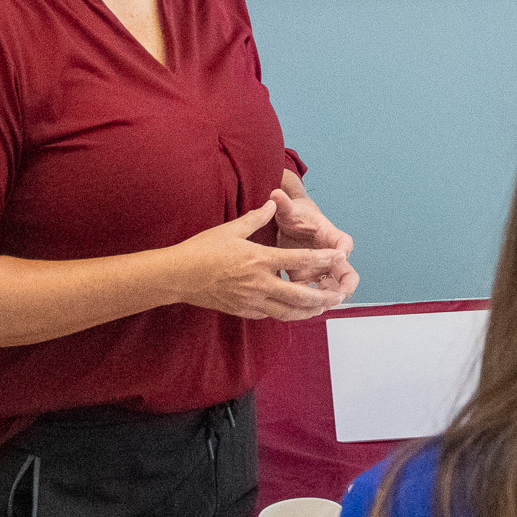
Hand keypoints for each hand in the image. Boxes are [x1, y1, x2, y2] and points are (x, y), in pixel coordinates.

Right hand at [170, 200, 348, 320]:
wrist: (176, 276)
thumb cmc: (202, 249)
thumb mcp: (231, 229)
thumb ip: (256, 218)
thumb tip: (272, 203)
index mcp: (259, 259)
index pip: (299, 260)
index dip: (322, 259)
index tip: (339, 258)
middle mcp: (258, 282)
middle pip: (299, 295)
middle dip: (322, 296)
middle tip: (338, 295)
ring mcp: (250, 300)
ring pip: (286, 311)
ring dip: (307, 311)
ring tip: (322, 308)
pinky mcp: (241, 310)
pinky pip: (269, 314)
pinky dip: (284, 313)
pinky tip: (293, 310)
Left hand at [272, 170, 358, 302]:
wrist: (290, 223)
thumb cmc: (294, 215)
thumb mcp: (288, 210)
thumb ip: (283, 203)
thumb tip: (276, 192)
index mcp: (329, 235)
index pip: (344, 243)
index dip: (343, 250)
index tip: (342, 254)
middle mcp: (330, 255)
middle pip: (347, 272)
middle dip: (346, 286)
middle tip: (339, 295)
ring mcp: (321, 269)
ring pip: (334, 288)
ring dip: (329, 298)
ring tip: (319, 307)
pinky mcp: (309, 279)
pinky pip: (316, 295)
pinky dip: (313, 303)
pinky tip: (303, 310)